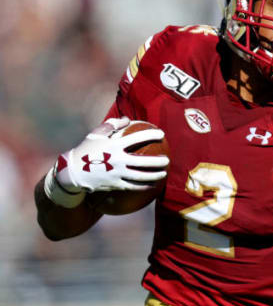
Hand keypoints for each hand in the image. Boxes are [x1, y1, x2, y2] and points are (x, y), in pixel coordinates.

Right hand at [45, 117, 168, 206]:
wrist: (72, 172)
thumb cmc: (86, 150)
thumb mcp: (96, 134)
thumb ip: (112, 124)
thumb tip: (127, 119)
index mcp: (113, 145)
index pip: (136, 138)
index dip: (150, 134)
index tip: (161, 133)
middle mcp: (117, 160)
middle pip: (143, 161)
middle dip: (158, 161)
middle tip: (167, 159)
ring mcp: (116, 173)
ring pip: (141, 176)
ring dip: (155, 175)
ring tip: (164, 172)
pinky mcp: (115, 184)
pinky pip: (133, 186)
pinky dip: (145, 186)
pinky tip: (154, 185)